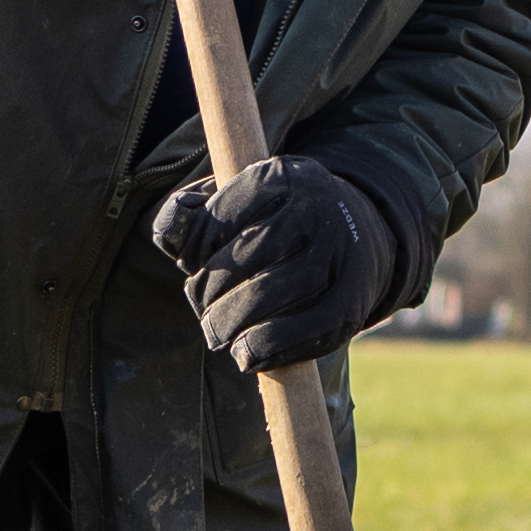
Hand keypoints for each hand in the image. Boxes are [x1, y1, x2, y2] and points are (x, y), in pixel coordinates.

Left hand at [149, 155, 413, 371]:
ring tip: (216, 333)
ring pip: (272, 292)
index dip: (195, 250)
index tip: (193, 265)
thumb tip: (170, 232)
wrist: (359, 235)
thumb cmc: (276, 224)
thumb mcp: (235, 207)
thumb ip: (190, 221)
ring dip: (231, 322)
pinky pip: (306, 329)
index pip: (219, 218)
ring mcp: (338, 253)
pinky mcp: (352, 301)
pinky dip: (268, 347)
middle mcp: (315, 207)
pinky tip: (246, 355)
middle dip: (208, 291)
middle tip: (200, 308)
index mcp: (281, 175)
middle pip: (245, 256)